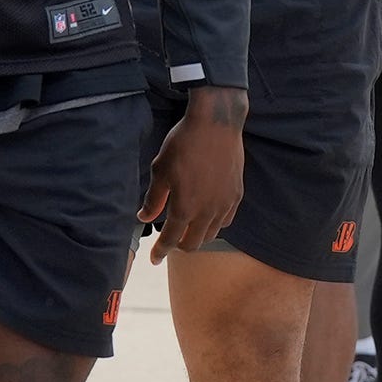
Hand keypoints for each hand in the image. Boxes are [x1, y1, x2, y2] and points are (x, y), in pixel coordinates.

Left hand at [143, 85, 248, 259]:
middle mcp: (207, 211)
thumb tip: (144, 217)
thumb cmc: (183, 143)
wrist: (215, 123)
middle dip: (179, 246)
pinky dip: (214, 224)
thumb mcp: (160, 170)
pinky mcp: (236, 194)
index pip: (170, 239)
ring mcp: (225, 204)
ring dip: (198, 236)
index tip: (154, 258)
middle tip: (170, 240)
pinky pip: (226, 220)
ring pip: (211, 234)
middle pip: (194, 243)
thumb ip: (153, 199)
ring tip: (188, 227)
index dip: (160, 252)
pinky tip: (207, 214)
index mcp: (185, 207)